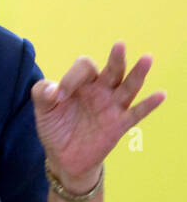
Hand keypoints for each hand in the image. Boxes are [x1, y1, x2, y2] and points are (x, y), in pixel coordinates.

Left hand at [30, 42, 163, 190]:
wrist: (63, 156)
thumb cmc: (55, 126)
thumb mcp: (42, 109)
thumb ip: (42, 93)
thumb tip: (54, 89)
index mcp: (81, 83)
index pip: (84, 68)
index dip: (71, 77)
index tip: (57, 96)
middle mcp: (100, 91)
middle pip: (112, 70)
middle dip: (115, 58)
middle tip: (119, 45)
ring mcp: (111, 107)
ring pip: (128, 87)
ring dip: (137, 74)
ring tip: (147, 58)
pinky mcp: (119, 125)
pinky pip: (137, 113)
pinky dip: (149, 104)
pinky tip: (160, 94)